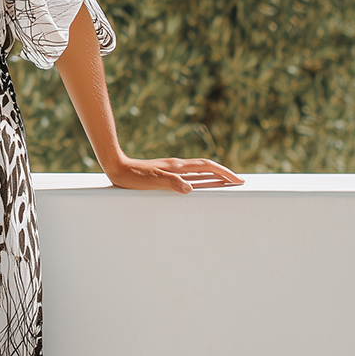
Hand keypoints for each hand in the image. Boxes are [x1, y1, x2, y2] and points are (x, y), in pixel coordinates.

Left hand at [105, 155, 243, 193]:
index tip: (238, 179)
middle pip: (206, 167)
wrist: (116, 168)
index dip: (224, 173)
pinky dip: (198, 179)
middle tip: (237, 181)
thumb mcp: (153, 181)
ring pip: (197, 171)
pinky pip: (187, 176)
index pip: (207, 167)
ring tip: (223, 183)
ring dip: (212, 176)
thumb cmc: (133, 177)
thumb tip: (190, 189)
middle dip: (223, 174)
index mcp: (177, 167)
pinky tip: (196, 185)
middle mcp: (177, 166)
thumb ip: (171, 183)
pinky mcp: (164, 173)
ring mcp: (171, 169)